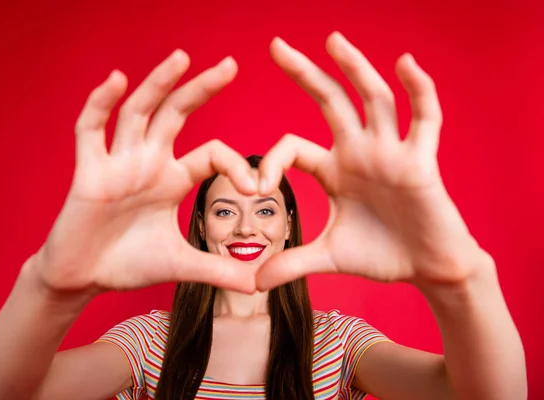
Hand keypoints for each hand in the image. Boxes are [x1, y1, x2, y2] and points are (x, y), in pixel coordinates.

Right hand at [34, 50, 257, 294]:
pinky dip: (100, 105)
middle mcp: (148, 162)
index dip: (236, 164)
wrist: (83, 279)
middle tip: (231, 65)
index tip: (257, 186)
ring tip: (181, 57)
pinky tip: (116, 81)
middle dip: (201, 89)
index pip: (211, 154)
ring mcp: (117, 163)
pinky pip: (90, 131)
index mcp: (172, 179)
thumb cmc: (128, 264)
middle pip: (177, 115)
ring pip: (138, 113)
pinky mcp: (88, 172)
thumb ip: (218, 271)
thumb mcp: (180, 265)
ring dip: (158, 84)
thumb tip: (258, 285)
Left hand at [256, 32, 490, 289]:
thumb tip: (253, 283)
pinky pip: (424, 120)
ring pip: (373, 100)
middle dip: (305, 74)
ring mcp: (391, 152)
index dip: (272, 160)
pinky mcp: (421, 162)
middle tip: (275, 46)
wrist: (426, 269)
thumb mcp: (329, 257)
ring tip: (332, 40)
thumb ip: (291, 264)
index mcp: (335, 170)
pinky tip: (405, 63)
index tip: (255, 185)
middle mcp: (360, 152)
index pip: (295, 146)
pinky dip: (419, 91)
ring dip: (355, 69)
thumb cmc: (381, 255)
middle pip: (330, 102)